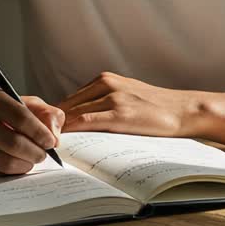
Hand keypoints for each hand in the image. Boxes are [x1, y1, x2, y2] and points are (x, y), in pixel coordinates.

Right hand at [0, 88, 63, 175]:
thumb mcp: (22, 102)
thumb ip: (45, 114)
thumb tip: (55, 138)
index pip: (20, 117)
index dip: (40, 133)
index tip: (50, 142)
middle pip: (13, 143)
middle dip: (35, 153)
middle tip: (42, 155)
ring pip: (4, 162)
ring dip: (24, 165)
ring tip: (30, 160)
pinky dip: (10, 171)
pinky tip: (14, 163)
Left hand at [56, 71, 201, 136]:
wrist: (184, 110)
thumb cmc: (157, 108)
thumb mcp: (127, 96)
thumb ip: (103, 103)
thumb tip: (77, 121)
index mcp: (105, 79)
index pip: (70, 100)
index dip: (54, 117)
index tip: (45, 132)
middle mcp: (105, 83)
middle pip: (66, 105)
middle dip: (52, 124)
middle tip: (40, 142)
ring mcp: (112, 97)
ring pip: (72, 113)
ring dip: (58, 130)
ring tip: (47, 146)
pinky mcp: (119, 112)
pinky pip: (85, 122)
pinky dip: (71, 132)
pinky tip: (64, 143)